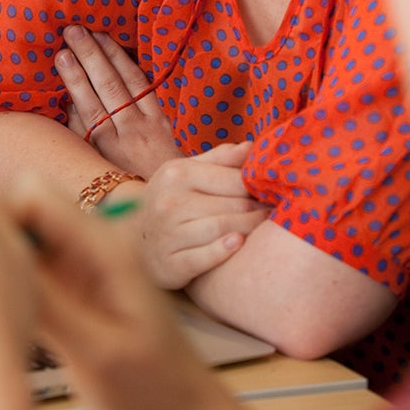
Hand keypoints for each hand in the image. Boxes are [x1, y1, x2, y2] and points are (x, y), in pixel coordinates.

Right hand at [7, 179, 217, 409]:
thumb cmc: (152, 392)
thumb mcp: (95, 353)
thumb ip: (47, 304)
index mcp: (103, 249)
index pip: (30, 194)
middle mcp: (89, 246)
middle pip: (20, 205)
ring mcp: (78, 267)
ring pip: (19, 234)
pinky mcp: (70, 290)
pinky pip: (27, 265)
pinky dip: (6, 281)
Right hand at [56, 27, 178, 176]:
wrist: (166, 198)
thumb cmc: (122, 181)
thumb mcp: (95, 163)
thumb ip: (80, 132)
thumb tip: (67, 100)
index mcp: (106, 144)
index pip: (88, 103)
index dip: (74, 78)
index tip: (61, 55)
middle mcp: (128, 130)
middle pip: (107, 86)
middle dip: (89, 55)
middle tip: (73, 30)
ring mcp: (150, 123)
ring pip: (130, 81)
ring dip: (112, 53)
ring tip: (96, 32)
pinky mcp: (165, 119)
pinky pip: (150, 87)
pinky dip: (135, 66)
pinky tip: (123, 49)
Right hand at [139, 142, 269, 287]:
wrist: (135, 239)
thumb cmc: (172, 201)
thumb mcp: (188, 172)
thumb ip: (221, 158)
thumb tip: (253, 146)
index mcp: (177, 174)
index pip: (234, 179)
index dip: (258, 187)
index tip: (272, 192)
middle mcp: (169, 202)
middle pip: (234, 206)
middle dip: (259, 210)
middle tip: (274, 212)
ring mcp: (167, 234)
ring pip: (224, 229)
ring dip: (251, 230)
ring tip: (263, 228)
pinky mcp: (169, 263)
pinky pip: (206, 257)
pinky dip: (225, 251)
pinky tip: (238, 244)